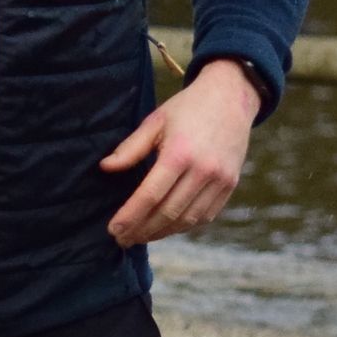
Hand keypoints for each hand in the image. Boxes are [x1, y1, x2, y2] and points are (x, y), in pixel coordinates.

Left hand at [102, 59, 259, 245]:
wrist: (231, 97)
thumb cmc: (187, 108)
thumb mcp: (154, 121)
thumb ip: (130, 148)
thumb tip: (104, 168)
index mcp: (179, 153)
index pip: (149, 196)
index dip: (130, 217)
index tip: (113, 230)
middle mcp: (203, 170)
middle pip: (168, 213)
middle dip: (142, 230)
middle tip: (122, 239)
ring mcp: (220, 180)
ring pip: (187, 219)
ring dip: (162, 232)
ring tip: (140, 236)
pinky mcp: (230, 185)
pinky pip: (205, 216)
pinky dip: (184, 226)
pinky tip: (166, 227)